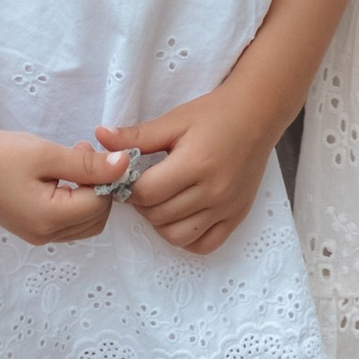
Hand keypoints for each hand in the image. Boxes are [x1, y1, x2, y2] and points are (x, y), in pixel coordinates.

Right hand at [0, 127, 132, 244]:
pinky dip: (71, 201)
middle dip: (98, 187)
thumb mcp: (48, 155)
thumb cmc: (0, 154)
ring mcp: (35, 235)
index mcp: (50, 220)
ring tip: (68, 162)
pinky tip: (57, 176)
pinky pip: (65, 222)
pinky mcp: (28, 228)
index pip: (100, 204)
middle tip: (81, 154)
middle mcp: (44, 235)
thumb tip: (125, 165)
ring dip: (86, 194)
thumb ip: (88, 164)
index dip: (105, 176)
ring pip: (82, 222)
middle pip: (96, 218)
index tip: (90, 149)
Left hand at [97, 98, 275, 255]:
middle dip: (141, 203)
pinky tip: (180, 216)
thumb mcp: (174, 119)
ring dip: (160, 222)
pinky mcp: (237, 216)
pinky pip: (204, 245)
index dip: (128, 187)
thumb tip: (100, 136)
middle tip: (142, 186)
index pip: (146, 192)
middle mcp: (213, 191)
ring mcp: (226, 208)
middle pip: (158, 215)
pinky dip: (186, 237)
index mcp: (195, 163)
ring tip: (161, 200)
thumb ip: (137, 135)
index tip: (128, 176)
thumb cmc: (214, 113)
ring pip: (176, 235)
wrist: (258, 114)